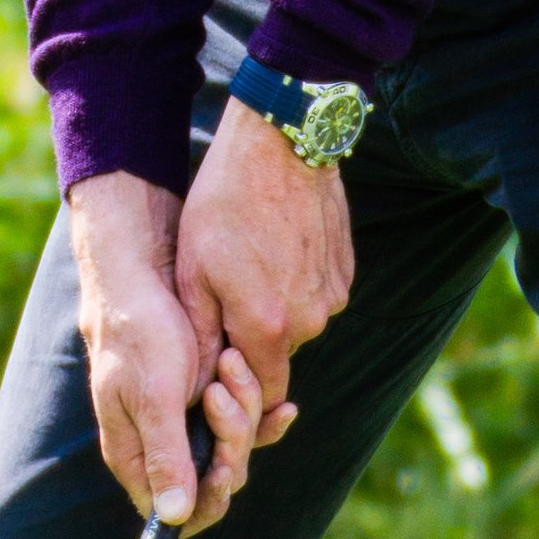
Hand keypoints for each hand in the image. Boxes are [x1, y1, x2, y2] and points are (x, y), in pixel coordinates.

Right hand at [67, 172, 267, 532]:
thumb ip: (165, 455)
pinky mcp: (207, 398)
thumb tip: (172, 519)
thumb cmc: (140, 329)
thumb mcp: (154, 394)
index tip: (227, 467)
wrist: (146, 270)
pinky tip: (282, 405)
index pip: (177, 512)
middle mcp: (161, 446)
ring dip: (244, 410)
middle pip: (215, 479)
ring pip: (236, 447)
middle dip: (232, 440)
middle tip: (222, 391)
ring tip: (229, 363)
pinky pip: (247, 422)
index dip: (209, 498)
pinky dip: (261, 408)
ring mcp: (186, 423)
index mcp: (135, 454)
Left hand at [174, 95, 352, 432]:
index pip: (263, 394)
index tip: (219, 359)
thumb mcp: (193, 271)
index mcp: (269, 327)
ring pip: (298, 324)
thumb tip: (202, 382)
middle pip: (280, 356)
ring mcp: (334, 294)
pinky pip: (316, 295)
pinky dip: (295, 283)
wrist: (279, 144)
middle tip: (225, 293)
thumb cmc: (224, 204)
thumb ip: (203, 336)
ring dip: (275, 308)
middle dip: (252, 340)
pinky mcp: (345, 270)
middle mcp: (311, 320)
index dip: (240, 388)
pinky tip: (275, 246)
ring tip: (249, 261)